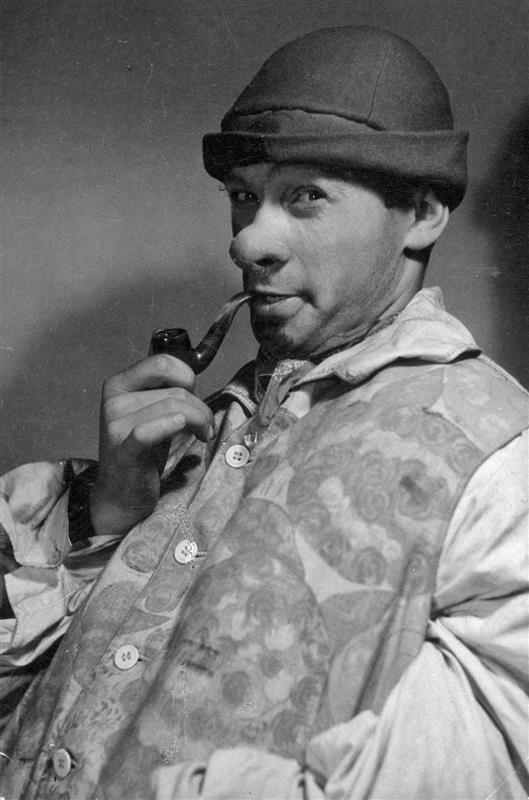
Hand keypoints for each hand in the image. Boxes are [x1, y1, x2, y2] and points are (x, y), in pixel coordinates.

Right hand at [89, 354, 214, 536]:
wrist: (121, 494)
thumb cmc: (142, 450)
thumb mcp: (152, 412)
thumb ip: (166, 391)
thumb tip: (192, 381)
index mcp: (119, 384)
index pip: (162, 362)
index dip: (187, 377)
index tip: (194, 395)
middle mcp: (114, 401)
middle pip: (175, 391)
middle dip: (200, 408)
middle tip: (205, 426)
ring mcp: (115, 426)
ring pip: (174, 409)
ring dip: (199, 421)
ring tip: (202, 435)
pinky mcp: (124, 451)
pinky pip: (150, 431)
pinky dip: (172, 427)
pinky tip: (191, 435)